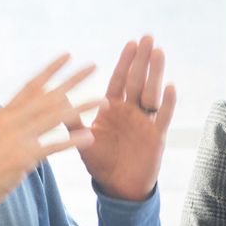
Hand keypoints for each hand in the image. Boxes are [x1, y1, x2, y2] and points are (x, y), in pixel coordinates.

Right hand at [0, 55, 98, 214]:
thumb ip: (9, 126)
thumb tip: (23, 118)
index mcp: (4, 114)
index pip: (31, 85)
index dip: (51, 70)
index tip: (68, 56)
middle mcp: (11, 120)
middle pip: (48, 95)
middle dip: (73, 80)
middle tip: (93, 66)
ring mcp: (17, 137)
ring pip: (55, 117)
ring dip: (82, 107)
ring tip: (103, 100)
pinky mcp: (23, 157)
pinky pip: (53, 145)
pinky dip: (72, 141)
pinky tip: (90, 137)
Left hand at [74, 35, 175, 200]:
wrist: (117, 188)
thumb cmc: (100, 162)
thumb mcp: (82, 139)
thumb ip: (72, 120)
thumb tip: (55, 99)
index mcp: (113, 108)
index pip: (120, 80)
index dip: (125, 62)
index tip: (131, 43)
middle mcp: (131, 111)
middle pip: (138, 81)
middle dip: (142, 60)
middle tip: (148, 38)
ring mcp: (145, 122)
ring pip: (152, 93)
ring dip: (155, 73)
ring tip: (158, 53)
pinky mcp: (156, 137)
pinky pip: (163, 117)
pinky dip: (167, 103)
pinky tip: (170, 86)